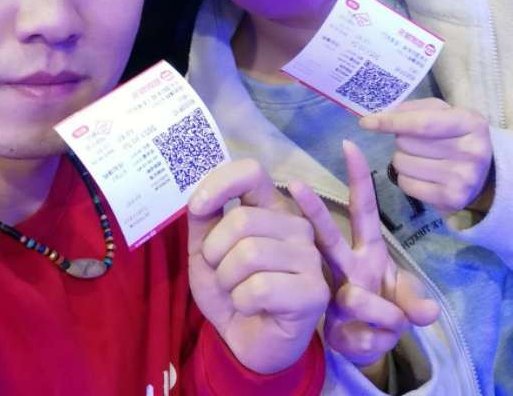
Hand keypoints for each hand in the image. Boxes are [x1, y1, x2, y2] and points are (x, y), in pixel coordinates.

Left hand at [188, 158, 329, 373]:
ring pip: (248, 254)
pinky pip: (259, 288)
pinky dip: (241, 302)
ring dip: (227, 280)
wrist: (245, 341)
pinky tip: (252, 308)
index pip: (252, 172)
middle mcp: (297, 225)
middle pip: (242, 219)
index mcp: (272, 207)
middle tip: (222, 273)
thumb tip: (201, 198)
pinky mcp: (314, 291)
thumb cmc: (230, 288)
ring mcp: (310, 257)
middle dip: (216, 253)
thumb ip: (204, 216)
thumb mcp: (206, 248)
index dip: (220, 184)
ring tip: (237, 291)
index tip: (198, 208)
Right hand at [291, 141, 438, 370]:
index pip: (362, 209)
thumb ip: (415, 300)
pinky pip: (366, 336)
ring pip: (353, 298)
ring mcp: (337, 294)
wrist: (366, 343)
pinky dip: (380, 342)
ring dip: (383, 315)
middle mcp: (346, 265)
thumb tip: (427, 312)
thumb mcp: (406, 298)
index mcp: (368, 249)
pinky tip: (373, 339)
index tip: (349, 144)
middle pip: (328, 235)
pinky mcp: (334, 327)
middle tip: (295, 184)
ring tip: (391, 322)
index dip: (358, 178)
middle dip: (313, 210)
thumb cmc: (385, 304)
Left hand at [360, 98, 494, 212]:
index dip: (390, 122)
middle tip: (416, 142)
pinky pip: (405, 184)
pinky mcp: (451, 199)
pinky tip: (422, 174)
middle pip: (406, 143)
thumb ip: (414, 109)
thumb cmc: (457, 135)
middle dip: (401, 140)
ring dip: (402, 158)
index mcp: (470, 122)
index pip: (421, 123)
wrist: (489, 173)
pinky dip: (405, 177)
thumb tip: (382, 115)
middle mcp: (470, 151)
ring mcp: (462, 178)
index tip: (366, 122)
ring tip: (421, 158)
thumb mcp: (445, 113)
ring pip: (401, 164)